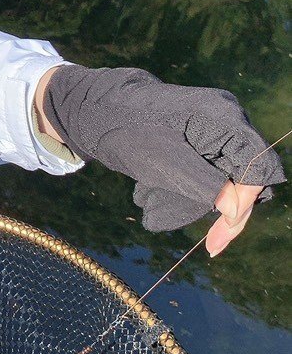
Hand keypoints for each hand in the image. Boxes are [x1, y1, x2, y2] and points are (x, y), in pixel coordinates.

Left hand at [38, 65, 284, 250]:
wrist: (95, 109)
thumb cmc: (125, 129)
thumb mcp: (162, 162)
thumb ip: (203, 184)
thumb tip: (236, 210)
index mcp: (222, 116)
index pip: (258, 164)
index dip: (247, 200)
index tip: (223, 229)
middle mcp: (226, 120)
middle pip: (247, 177)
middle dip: (223, 210)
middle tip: (210, 245)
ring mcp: (215, 130)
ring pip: (228, 181)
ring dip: (197, 204)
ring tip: (153, 208)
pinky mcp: (202, 141)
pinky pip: (210, 175)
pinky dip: (187, 193)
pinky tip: (151, 198)